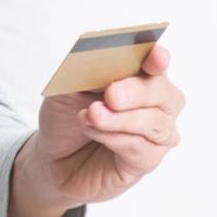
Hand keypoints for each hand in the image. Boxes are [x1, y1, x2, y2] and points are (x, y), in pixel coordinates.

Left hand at [32, 43, 185, 205]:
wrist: (52, 156)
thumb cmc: (67, 116)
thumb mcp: (68, 86)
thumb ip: (87, 70)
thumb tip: (102, 57)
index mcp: (140, 75)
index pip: (157, 62)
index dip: (158, 58)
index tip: (155, 56)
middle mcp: (157, 103)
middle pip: (163, 93)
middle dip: (137, 91)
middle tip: (111, 95)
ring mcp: (156, 133)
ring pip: (155, 123)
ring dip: (120, 118)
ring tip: (93, 114)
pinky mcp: (147, 160)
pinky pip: (140, 148)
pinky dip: (113, 137)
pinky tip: (92, 130)